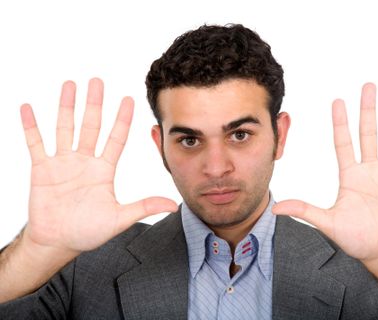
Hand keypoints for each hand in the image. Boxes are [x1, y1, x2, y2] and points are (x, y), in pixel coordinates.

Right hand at [21, 78, 177, 253]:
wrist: (58, 242)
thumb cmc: (87, 232)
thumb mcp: (119, 218)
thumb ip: (143, 207)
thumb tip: (172, 205)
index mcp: (103, 170)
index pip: (116, 138)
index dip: (122, 120)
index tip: (129, 99)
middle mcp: (84, 161)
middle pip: (91, 126)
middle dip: (95, 103)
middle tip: (98, 81)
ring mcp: (62, 163)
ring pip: (65, 128)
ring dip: (67, 107)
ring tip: (70, 84)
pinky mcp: (42, 169)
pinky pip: (36, 144)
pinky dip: (31, 127)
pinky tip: (28, 108)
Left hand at [273, 83, 377, 261]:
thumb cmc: (356, 239)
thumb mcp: (328, 223)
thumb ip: (305, 211)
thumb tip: (275, 208)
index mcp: (350, 175)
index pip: (344, 141)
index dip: (341, 122)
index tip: (338, 101)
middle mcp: (370, 169)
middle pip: (368, 132)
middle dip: (368, 109)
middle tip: (369, 86)